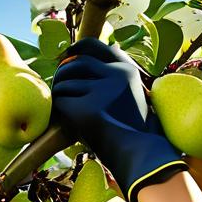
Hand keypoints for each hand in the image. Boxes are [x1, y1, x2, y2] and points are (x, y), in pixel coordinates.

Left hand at [51, 38, 186, 201]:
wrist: (140, 155)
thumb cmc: (134, 128)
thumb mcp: (134, 93)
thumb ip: (118, 75)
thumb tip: (104, 49)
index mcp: (127, 70)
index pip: (95, 46)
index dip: (76, 47)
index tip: (67, 54)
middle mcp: (115, 75)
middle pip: (75, 62)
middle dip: (62, 73)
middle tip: (60, 86)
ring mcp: (101, 91)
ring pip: (64, 81)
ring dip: (60, 92)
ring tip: (67, 106)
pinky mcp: (87, 108)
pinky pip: (61, 100)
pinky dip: (60, 109)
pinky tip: (68, 119)